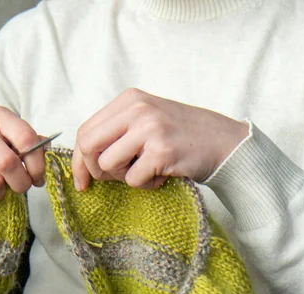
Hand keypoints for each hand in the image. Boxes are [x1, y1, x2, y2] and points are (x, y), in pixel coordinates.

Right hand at [0, 106, 45, 203]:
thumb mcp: (4, 136)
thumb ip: (27, 142)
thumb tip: (47, 149)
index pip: (27, 138)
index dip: (37, 164)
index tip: (37, 177)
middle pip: (8, 163)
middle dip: (21, 183)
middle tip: (21, 188)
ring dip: (2, 193)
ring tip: (0, 190)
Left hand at [72, 88, 248, 190]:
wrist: (225, 142)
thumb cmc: (180, 136)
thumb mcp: (145, 121)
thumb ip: (115, 133)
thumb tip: (81, 161)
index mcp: (129, 100)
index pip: (85, 131)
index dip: (78, 160)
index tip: (82, 180)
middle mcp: (137, 109)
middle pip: (88, 147)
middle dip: (93, 170)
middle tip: (113, 178)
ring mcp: (149, 128)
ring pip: (107, 165)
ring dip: (124, 177)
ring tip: (147, 169)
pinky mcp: (161, 150)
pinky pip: (133, 179)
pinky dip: (146, 184)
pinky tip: (163, 173)